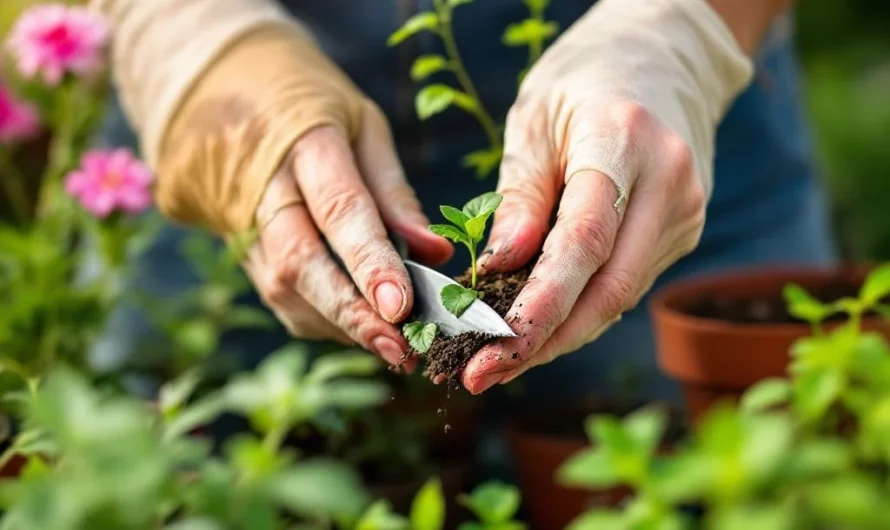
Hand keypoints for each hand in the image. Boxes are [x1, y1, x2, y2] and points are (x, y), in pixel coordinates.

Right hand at [153, 25, 452, 366]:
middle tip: (402, 350)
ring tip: (397, 351)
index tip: (401, 306)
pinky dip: (327, 323)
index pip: (339, 210)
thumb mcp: (365, 130)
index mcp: (305, 147)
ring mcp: (247, 229)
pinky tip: (363, 331)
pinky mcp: (246, 257)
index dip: (369, 263)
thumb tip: (436, 255)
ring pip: (288, 292)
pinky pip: (285, 301)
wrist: (224, 107)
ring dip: (343, 329)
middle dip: (353, 315)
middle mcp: (267, 193)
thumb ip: (395, 194)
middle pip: (301, 264)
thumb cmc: (315, 114)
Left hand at [459, 0, 752, 392]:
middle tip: (482, 375)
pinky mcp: (682, 232)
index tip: (490, 347)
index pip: (583, 242)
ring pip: (619, 297)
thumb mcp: (533, 120)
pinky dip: (580, 310)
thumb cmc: (584, 81)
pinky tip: (536, 327)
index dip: (538, 305)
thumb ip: (520, 196)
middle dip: (543, 342)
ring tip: (495, 360)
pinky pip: (625, 284)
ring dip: (557, 336)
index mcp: (625, 143)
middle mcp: (669, 185)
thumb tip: (499, 269)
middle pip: (609, 289)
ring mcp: (685, 213)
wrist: (661, 60)